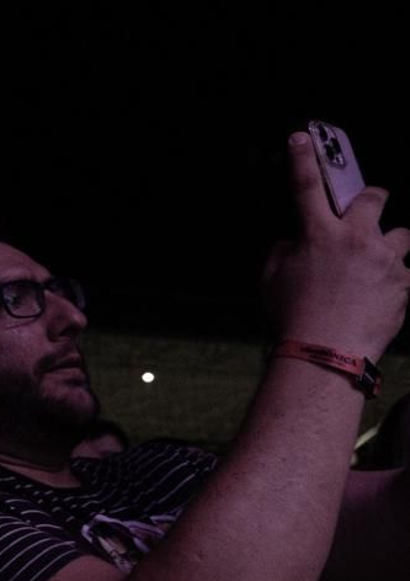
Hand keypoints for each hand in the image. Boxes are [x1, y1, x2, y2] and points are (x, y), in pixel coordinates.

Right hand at [263, 131, 409, 359]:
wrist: (327, 355)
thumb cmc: (295, 321)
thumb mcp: (272, 282)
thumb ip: (283, 252)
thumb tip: (294, 241)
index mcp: (317, 236)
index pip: (307, 187)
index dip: (303, 159)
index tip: (303, 138)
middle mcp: (355, 240)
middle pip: (374, 197)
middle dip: (369, 202)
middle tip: (361, 218)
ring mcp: (385, 260)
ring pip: (399, 235)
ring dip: (387, 246)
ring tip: (372, 270)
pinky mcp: (405, 282)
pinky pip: (404, 272)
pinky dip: (392, 281)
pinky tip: (374, 300)